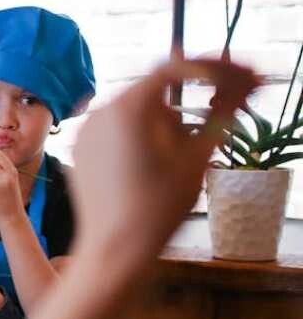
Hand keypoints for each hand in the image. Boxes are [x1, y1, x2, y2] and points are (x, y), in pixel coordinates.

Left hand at [70, 58, 257, 265]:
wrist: (114, 250)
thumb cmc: (157, 208)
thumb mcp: (197, 158)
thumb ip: (218, 114)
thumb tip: (236, 87)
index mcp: (127, 107)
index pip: (174, 69)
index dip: (211, 69)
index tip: (237, 78)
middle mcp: (99, 111)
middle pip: (153, 90)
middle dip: (190, 96)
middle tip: (225, 106)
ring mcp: (84, 130)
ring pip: (135, 111)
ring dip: (164, 119)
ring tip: (184, 149)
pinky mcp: (80, 149)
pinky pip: (115, 131)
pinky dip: (139, 135)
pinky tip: (155, 159)